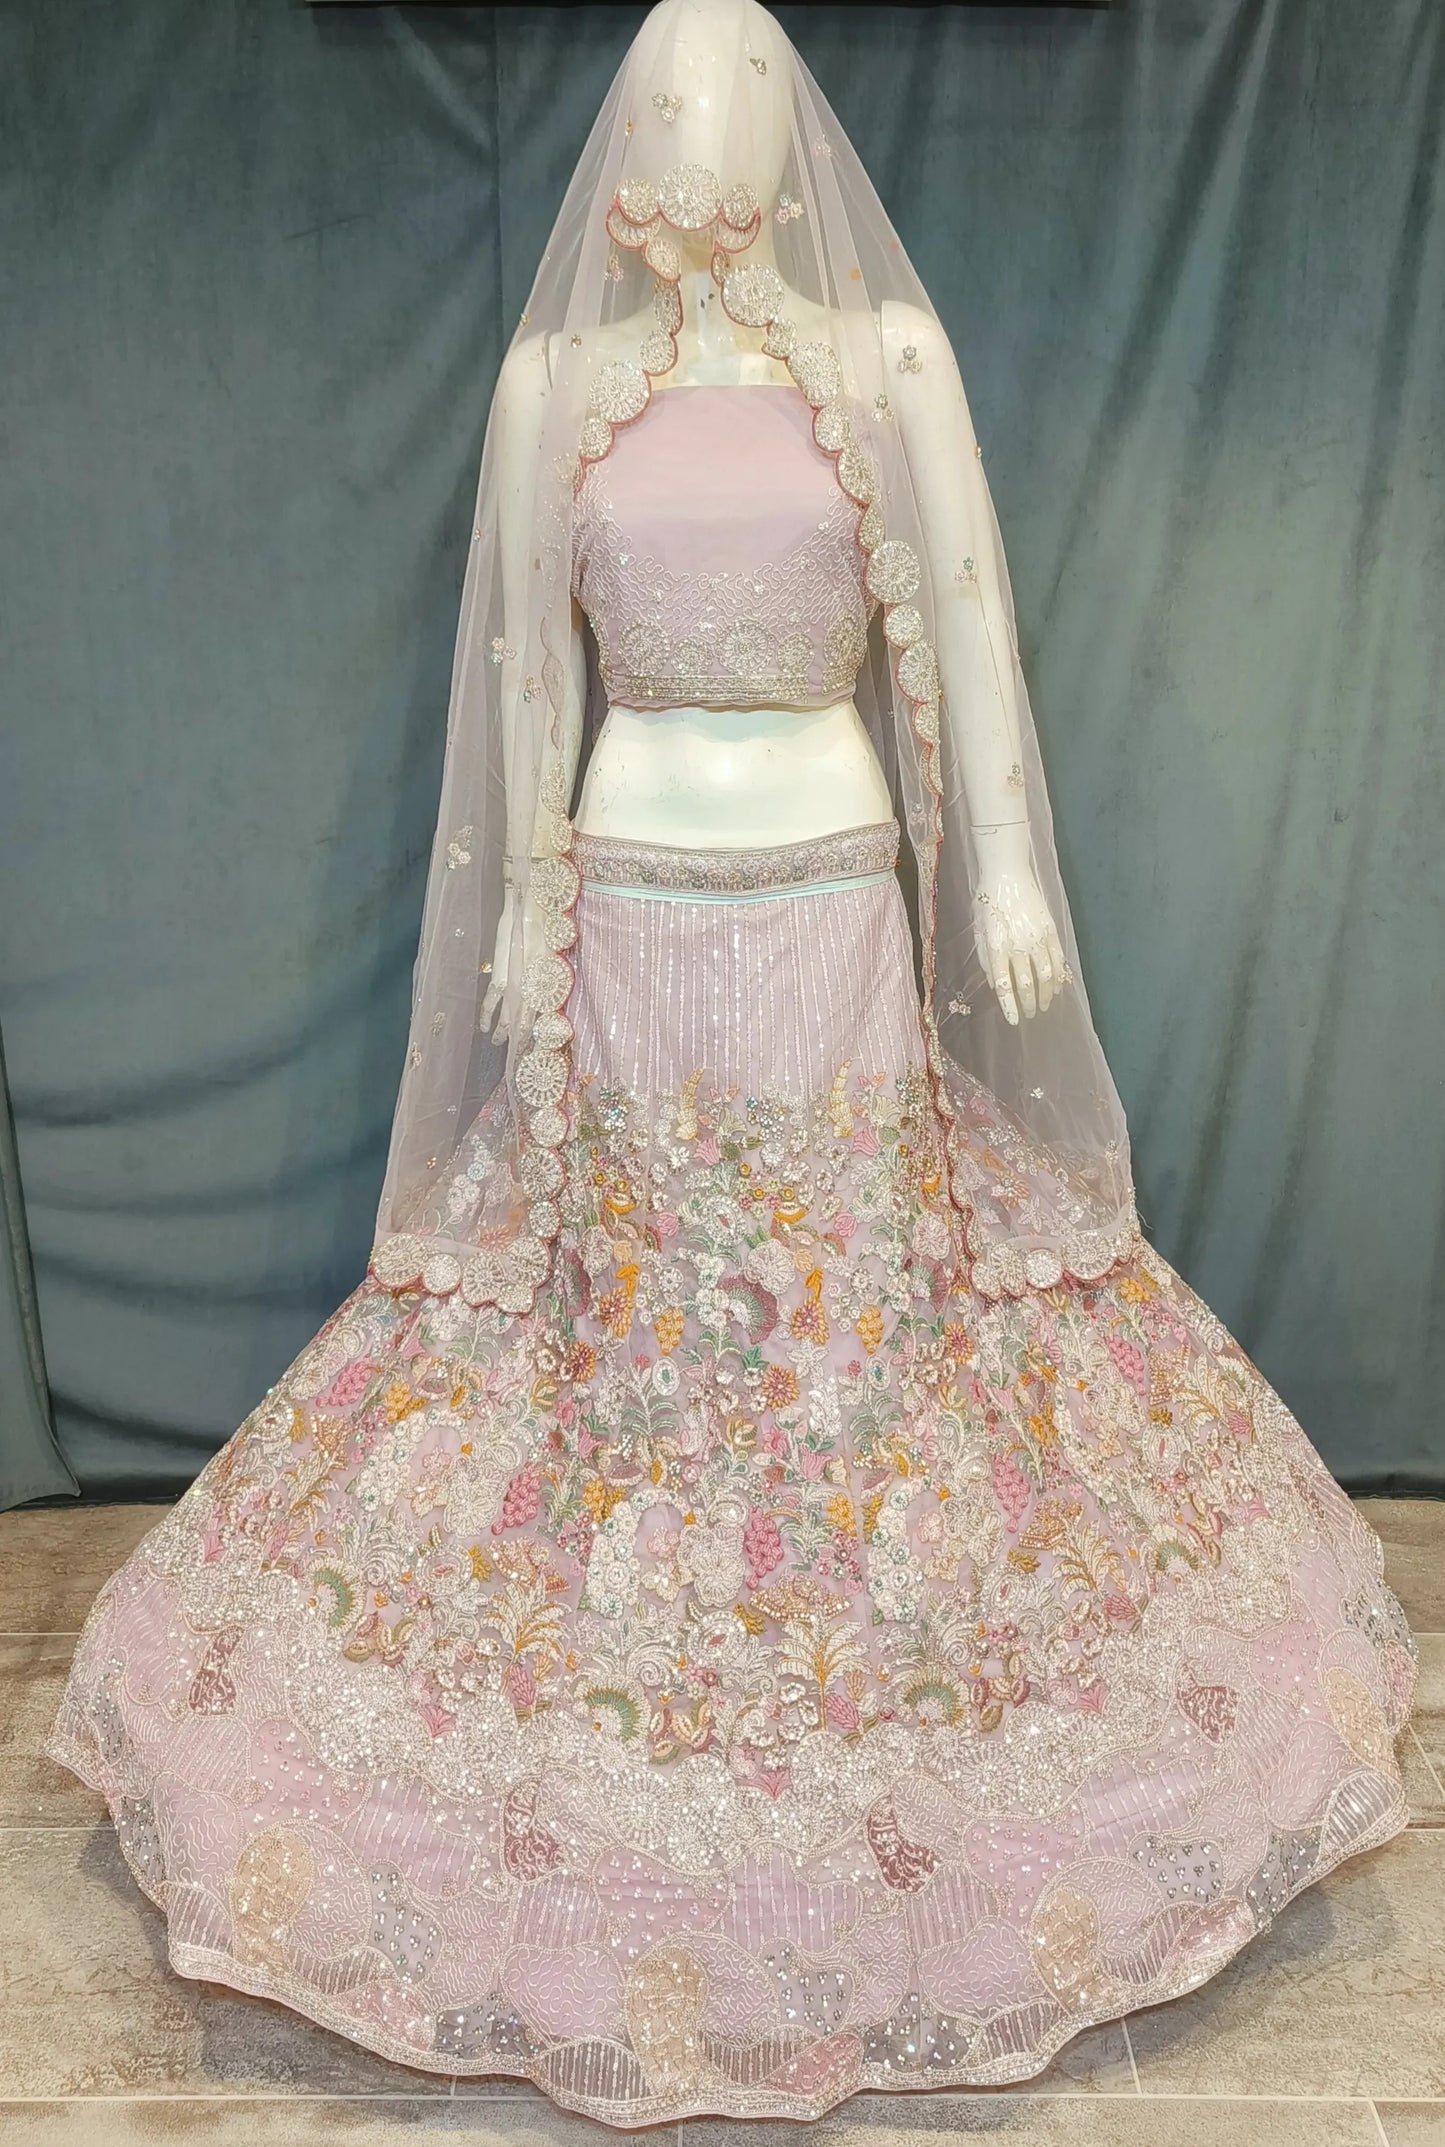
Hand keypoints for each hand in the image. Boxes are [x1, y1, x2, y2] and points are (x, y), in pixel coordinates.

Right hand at [480, 888, 542, 1040]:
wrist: (531, 904)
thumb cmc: (549, 925)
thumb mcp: (557, 953)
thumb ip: (552, 976)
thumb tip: (550, 993)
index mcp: (550, 984)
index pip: (546, 1019)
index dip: (542, 1037)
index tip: (540, 1053)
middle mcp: (534, 989)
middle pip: (528, 1024)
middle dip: (522, 1043)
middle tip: (519, 1059)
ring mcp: (516, 984)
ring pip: (509, 1018)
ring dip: (504, 1033)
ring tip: (498, 1045)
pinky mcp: (501, 975)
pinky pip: (491, 1002)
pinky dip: (487, 1015)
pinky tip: (484, 1027)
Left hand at [971, 822, 1065, 1024]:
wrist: (1008, 874)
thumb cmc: (987, 901)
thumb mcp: (979, 929)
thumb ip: (986, 957)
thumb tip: (994, 982)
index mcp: (996, 945)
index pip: (1003, 983)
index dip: (1009, 1005)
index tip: (1014, 1020)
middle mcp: (1018, 944)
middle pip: (1026, 983)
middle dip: (1028, 1004)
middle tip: (1030, 1015)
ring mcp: (1037, 937)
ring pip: (1045, 975)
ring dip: (1045, 994)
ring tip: (1044, 1006)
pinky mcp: (1050, 930)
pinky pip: (1058, 959)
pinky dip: (1058, 976)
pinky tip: (1057, 987)